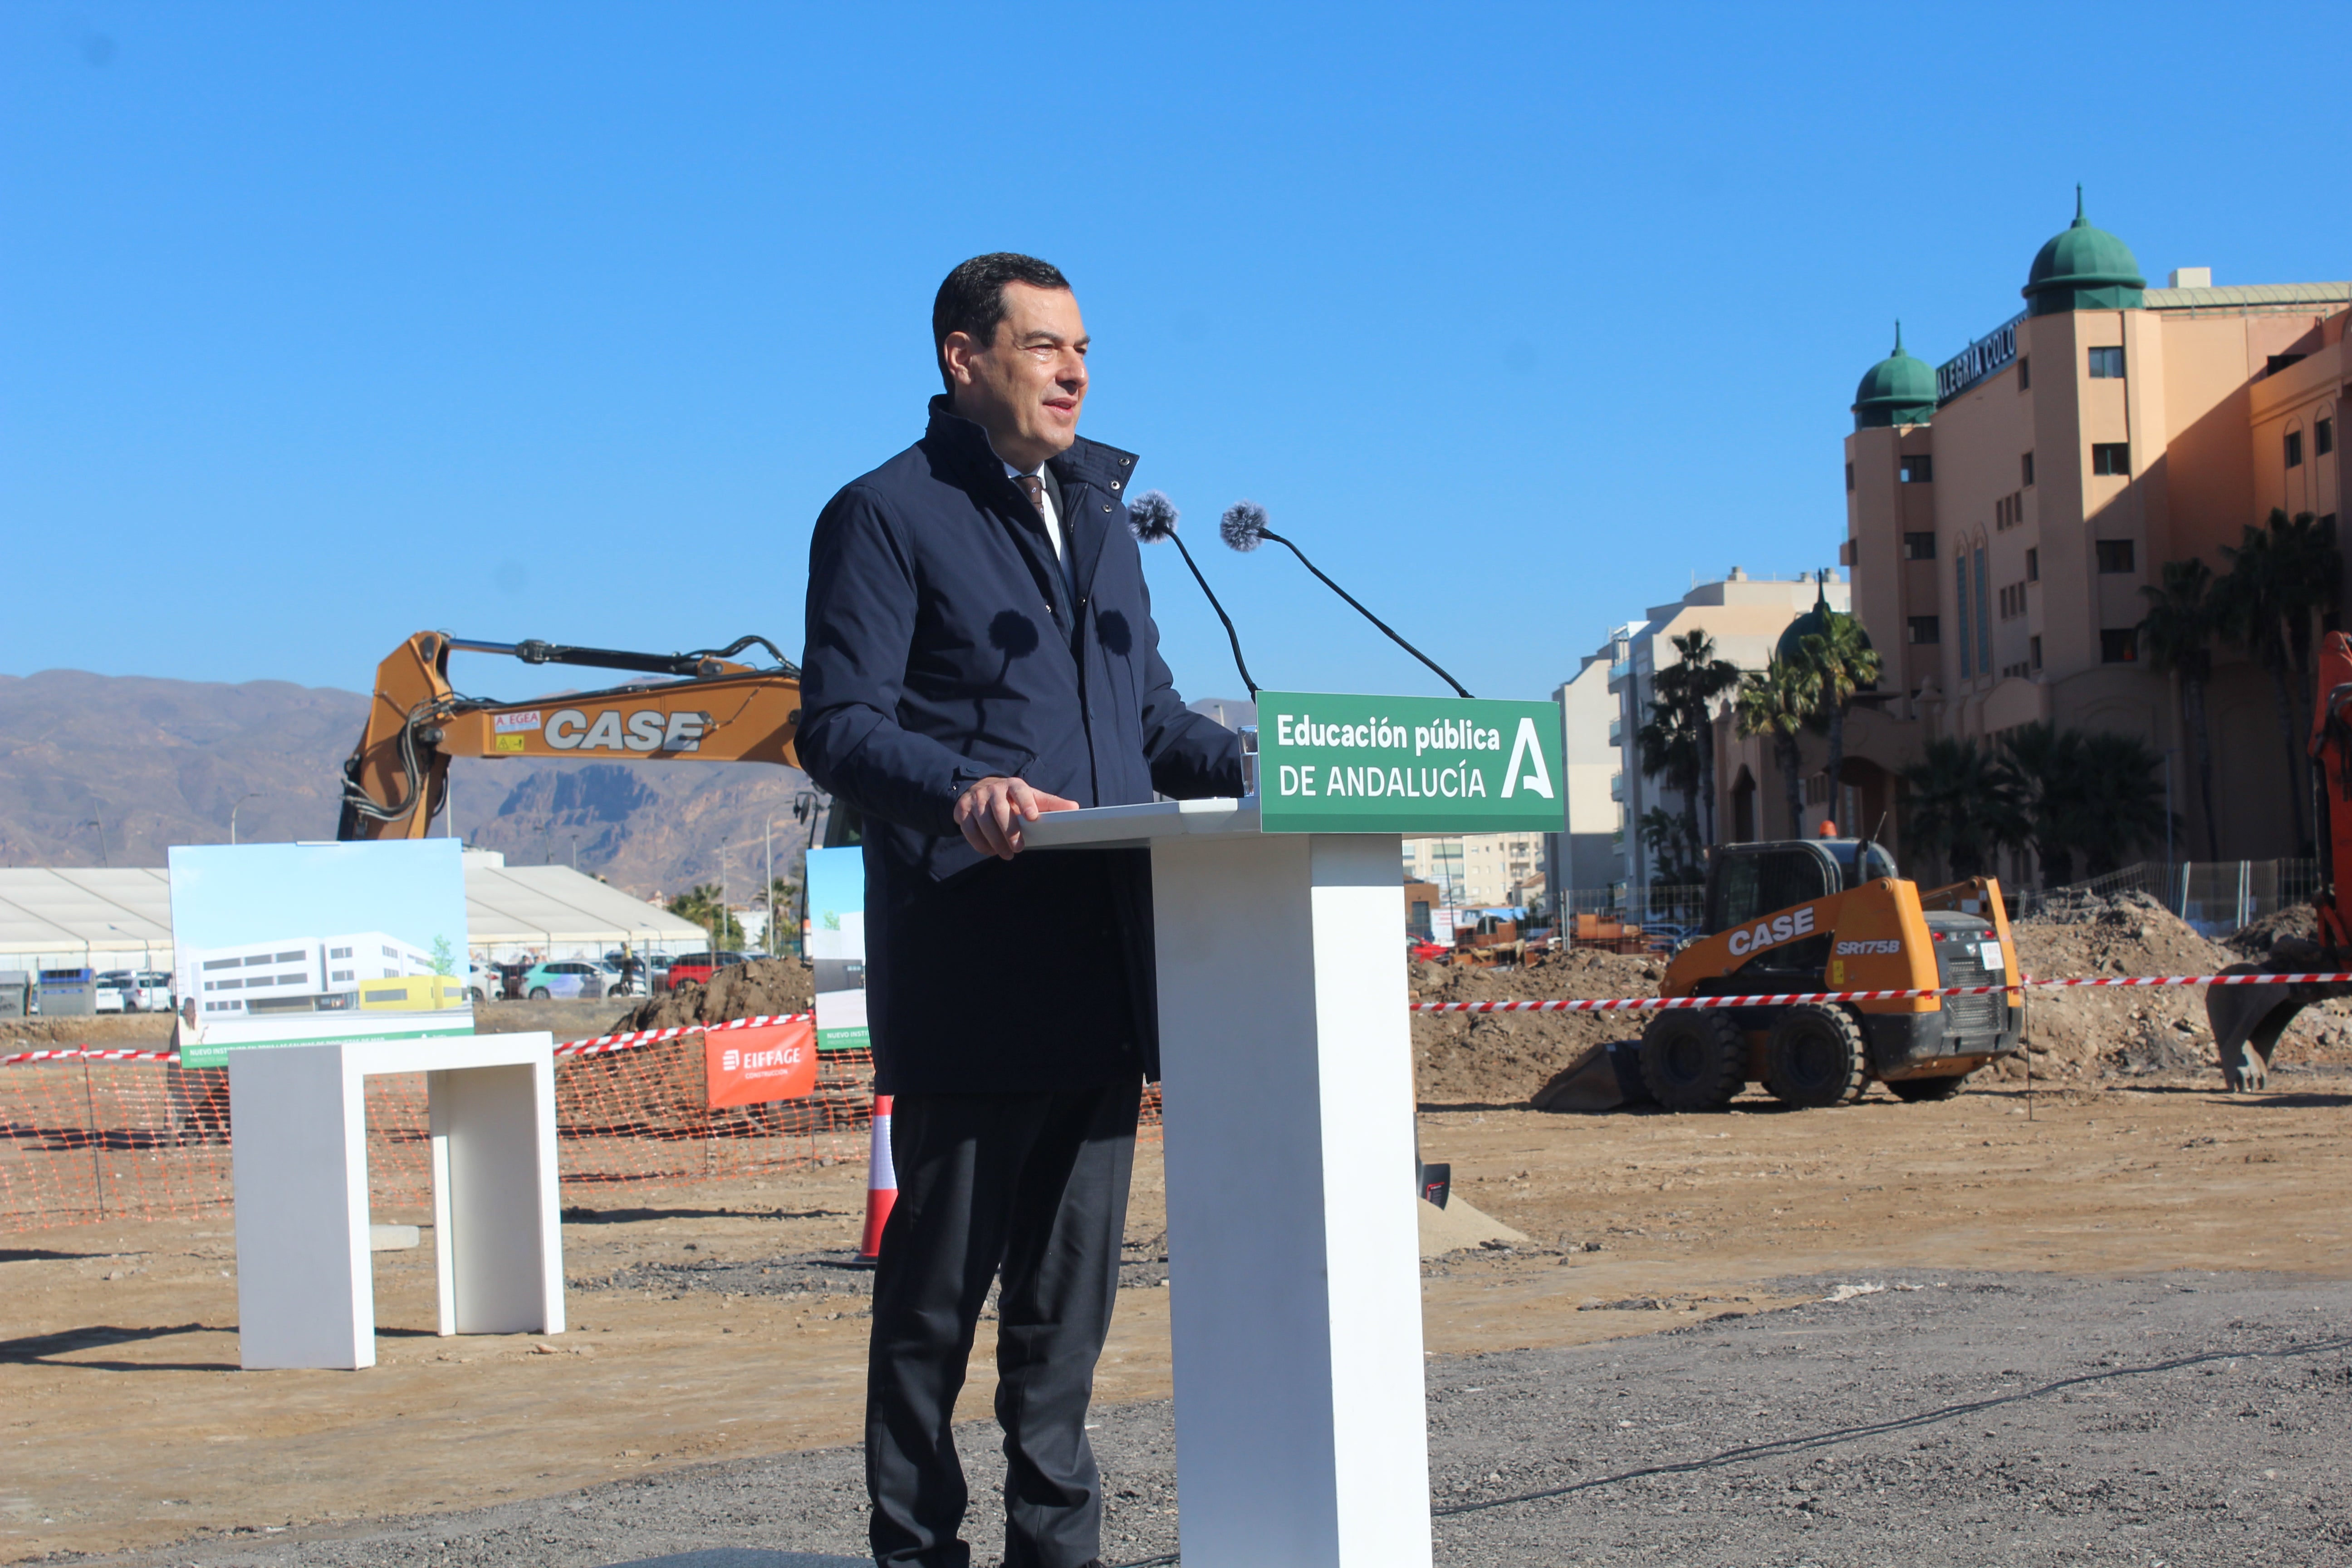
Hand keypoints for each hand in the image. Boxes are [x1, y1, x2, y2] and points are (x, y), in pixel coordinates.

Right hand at [954, 775, 1077, 859]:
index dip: (1026, 803)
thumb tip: (1075, 808)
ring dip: (994, 841)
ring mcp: (976, 799)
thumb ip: (1050, 804)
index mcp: (1013, 785)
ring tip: (1006, 855)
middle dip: (1009, 831)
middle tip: (1018, 849)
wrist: (980, 788)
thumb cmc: (1012, 797)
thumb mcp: (1031, 797)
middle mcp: (993, 789)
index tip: (1032, 817)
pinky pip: (968, 828)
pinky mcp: (962, 809)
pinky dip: (978, 843)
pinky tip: (989, 851)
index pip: (1020, 791)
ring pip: (983, 821)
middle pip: (1000, 810)